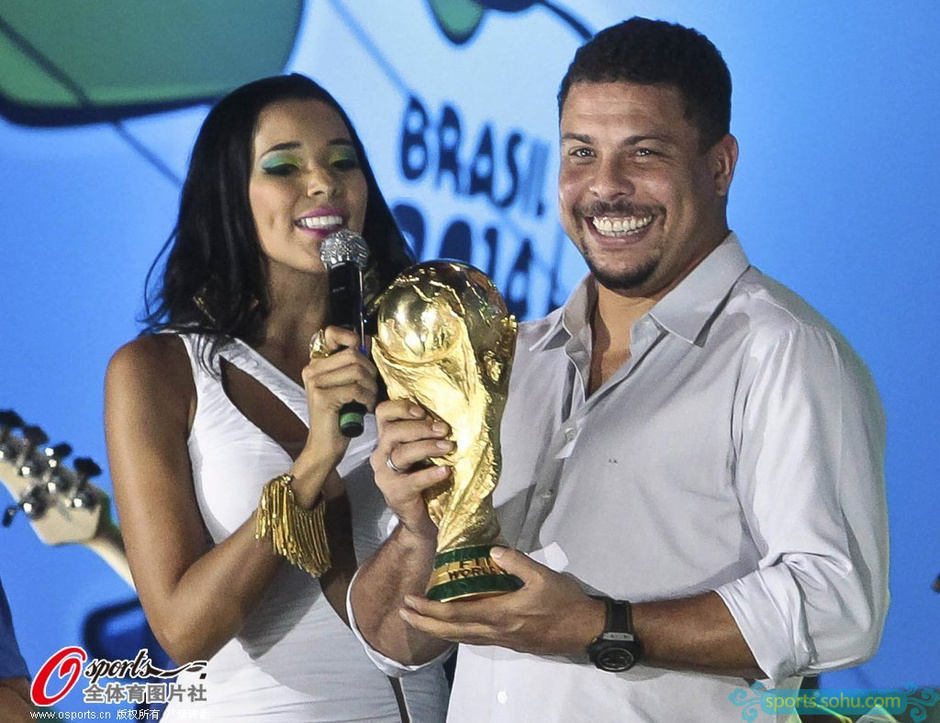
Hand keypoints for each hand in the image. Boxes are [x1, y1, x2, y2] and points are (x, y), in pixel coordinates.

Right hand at [294, 326, 377, 492]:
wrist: (325, 446)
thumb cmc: (340, 415)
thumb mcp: (346, 385)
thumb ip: (352, 364)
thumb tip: (367, 339)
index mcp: (315, 364)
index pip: (331, 333)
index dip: (351, 338)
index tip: (361, 352)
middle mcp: (311, 370)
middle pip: (354, 355)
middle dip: (370, 372)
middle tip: (370, 390)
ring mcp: (315, 383)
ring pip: (358, 371)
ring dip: (370, 388)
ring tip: (367, 400)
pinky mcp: (322, 397)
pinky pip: (356, 389)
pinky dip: (367, 399)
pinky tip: (364, 409)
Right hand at [370, 400, 452, 538]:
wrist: (422, 520)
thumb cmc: (426, 480)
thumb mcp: (424, 453)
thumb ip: (427, 434)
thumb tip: (452, 414)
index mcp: (387, 439)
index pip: (383, 413)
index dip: (400, 407)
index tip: (422, 411)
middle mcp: (381, 455)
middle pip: (392, 432)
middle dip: (420, 428)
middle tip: (444, 430)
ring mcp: (385, 475)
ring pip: (400, 454)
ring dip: (426, 447)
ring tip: (448, 448)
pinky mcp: (394, 494)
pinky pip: (412, 481)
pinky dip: (430, 474)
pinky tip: (445, 471)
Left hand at [398, 547, 604, 656]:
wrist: (587, 630)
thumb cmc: (566, 602)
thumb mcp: (544, 576)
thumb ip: (518, 563)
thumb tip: (493, 551)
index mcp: (501, 614)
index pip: (456, 614)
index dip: (431, 609)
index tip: (411, 601)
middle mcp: (496, 631)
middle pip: (452, 631)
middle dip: (425, 622)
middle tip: (403, 613)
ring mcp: (503, 639)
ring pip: (463, 638)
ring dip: (438, 630)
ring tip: (420, 619)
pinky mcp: (511, 641)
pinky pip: (476, 639)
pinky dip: (458, 633)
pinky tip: (454, 626)